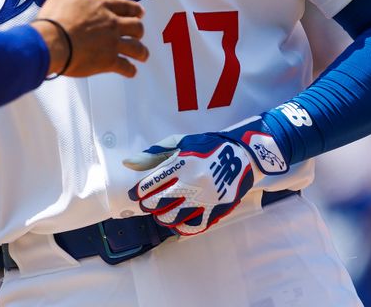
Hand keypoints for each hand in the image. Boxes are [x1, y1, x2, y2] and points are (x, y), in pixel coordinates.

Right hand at [34, 0, 147, 77]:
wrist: (51, 42)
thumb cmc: (56, 16)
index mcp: (102, 6)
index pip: (127, 6)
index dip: (135, 10)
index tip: (140, 13)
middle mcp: (112, 24)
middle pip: (136, 27)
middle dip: (139, 31)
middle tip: (138, 34)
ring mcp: (112, 43)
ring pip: (137, 47)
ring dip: (141, 51)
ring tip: (142, 55)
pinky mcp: (108, 62)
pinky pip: (126, 66)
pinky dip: (130, 70)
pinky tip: (130, 71)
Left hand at [122, 121, 288, 235]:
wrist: (243, 156)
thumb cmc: (207, 147)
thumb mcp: (180, 142)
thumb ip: (153, 154)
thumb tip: (128, 164)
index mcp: (181, 164)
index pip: (150, 185)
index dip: (138, 193)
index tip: (135, 195)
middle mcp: (192, 183)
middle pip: (158, 203)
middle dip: (148, 206)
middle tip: (147, 204)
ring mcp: (204, 199)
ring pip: (173, 218)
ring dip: (161, 217)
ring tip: (160, 213)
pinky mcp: (216, 210)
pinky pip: (193, 226)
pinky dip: (181, 227)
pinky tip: (177, 222)